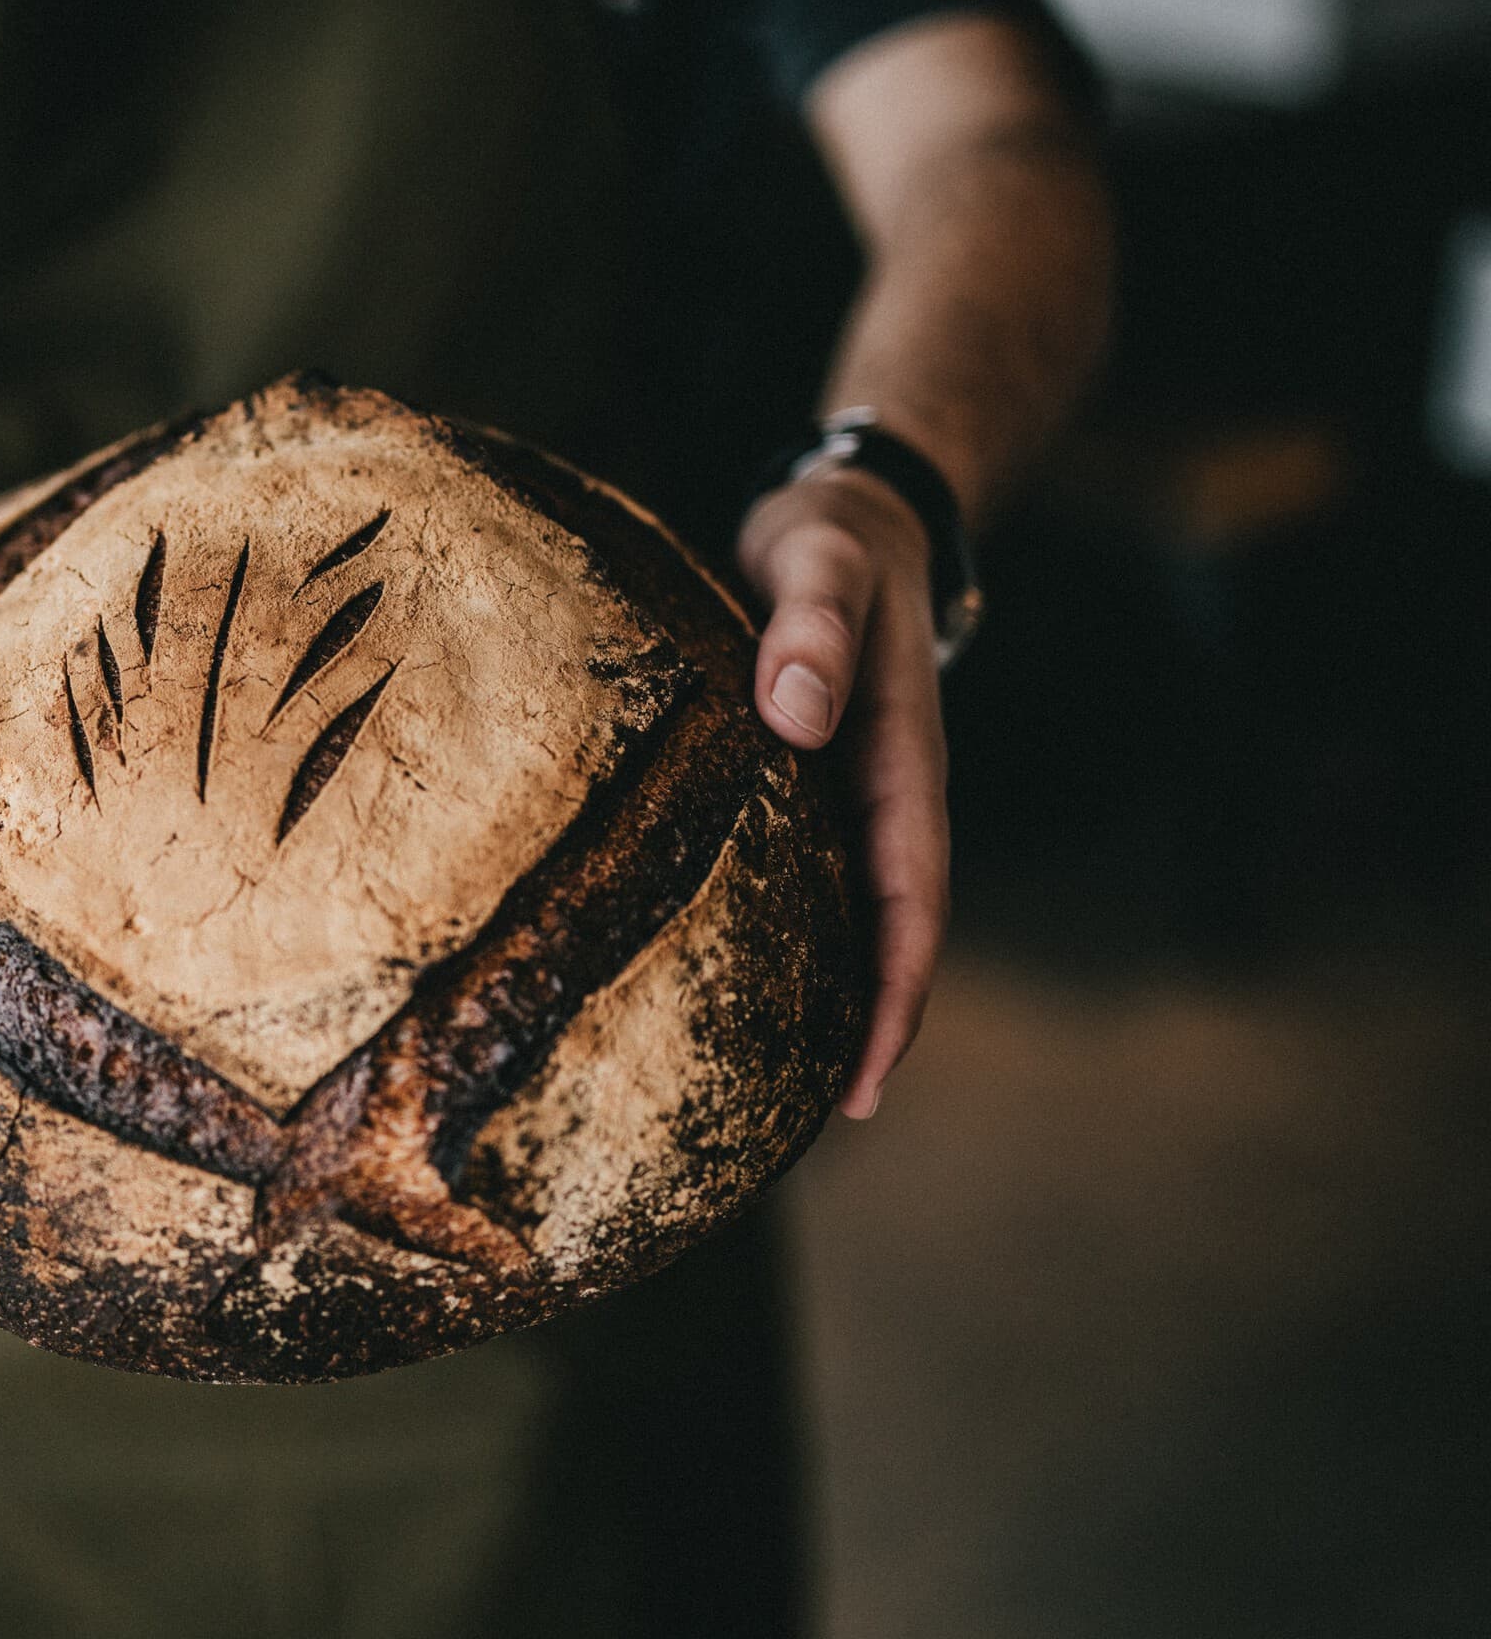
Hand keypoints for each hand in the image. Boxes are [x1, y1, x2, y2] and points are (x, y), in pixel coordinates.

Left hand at [734, 468, 949, 1119]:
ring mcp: (846, 790)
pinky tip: (727, 971)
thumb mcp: (823, 564)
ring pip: (845, 909)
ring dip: (827, 990)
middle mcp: (881, 791)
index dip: (897, 995)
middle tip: (814, 1124)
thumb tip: (796, 717)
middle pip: (885, 930)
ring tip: (770, 1083)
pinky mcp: (805, 779)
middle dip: (866, 1026)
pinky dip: (786, 928)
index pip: (912, 901)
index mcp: (903, 760)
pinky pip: (805, 871)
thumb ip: (813, 628)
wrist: (847, 514)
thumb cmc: (834, 540)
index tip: (866, 1082)